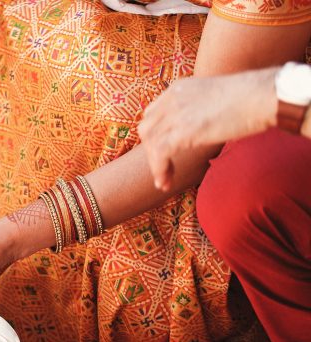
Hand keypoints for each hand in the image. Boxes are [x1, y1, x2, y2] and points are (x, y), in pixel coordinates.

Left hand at [139, 68, 276, 191]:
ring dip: (155, 165)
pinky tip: (166, 182)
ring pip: (151, 143)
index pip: (153, 115)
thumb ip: (200, 109)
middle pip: (147, 129)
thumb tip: (201, 127)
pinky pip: (160, 154)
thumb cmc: (252, 98)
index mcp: (178, 89)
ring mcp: (176, 114)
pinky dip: (159, 170)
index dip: (155, 136)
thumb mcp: (214, 98)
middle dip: (152, 151)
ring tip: (165, 181)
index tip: (164, 153)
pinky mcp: (184, 130)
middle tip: (164, 168)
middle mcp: (172, 99)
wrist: (265, 96)